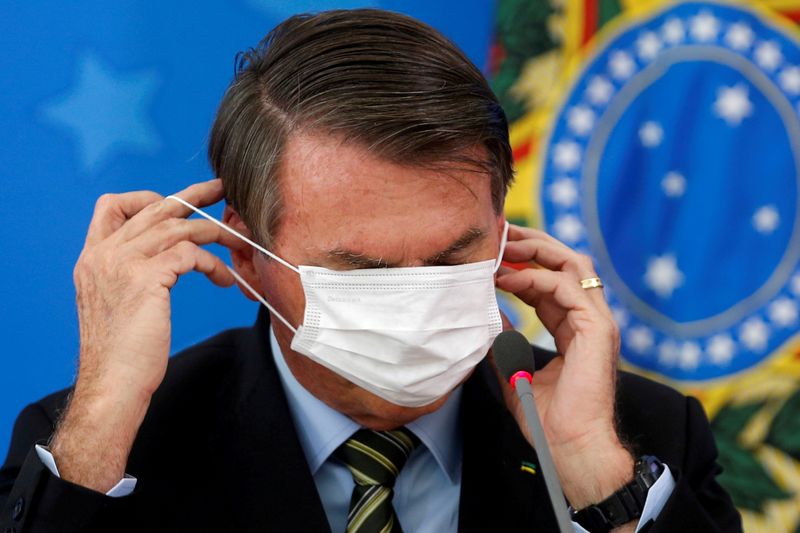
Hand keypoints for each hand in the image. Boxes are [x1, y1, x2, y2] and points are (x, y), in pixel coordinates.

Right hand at [50, 179, 244, 492]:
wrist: (112, 385)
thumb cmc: (122, 353)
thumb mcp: (116, 303)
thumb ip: (130, 274)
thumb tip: (164, 260)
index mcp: (93, 257)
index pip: (111, 206)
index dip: (147, 197)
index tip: (176, 202)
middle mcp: (103, 254)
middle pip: (154, 207)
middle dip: (193, 194)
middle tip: (221, 188)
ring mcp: (121, 263)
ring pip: (178, 226)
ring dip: (215, 233)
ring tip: (238, 243)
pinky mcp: (145, 278)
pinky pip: (189, 253)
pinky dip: (213, 263)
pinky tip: (225, 279)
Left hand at [494, 224, 633, 512]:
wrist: (569, 448)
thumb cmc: (546, 418)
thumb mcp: (515, 370)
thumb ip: (505, 341)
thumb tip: (488, 316)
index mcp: (574, 326)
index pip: (551, 279)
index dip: (522, 262)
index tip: (492, 253)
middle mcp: (589, 318)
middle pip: (566, 261)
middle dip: (531, 243)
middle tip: (499, 234)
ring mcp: (597, 322)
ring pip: (573, 264)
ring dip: (535, 251)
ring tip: (502, 247)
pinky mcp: (597, 331)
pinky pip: (569, 289)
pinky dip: (536, 278)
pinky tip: (507, 280)